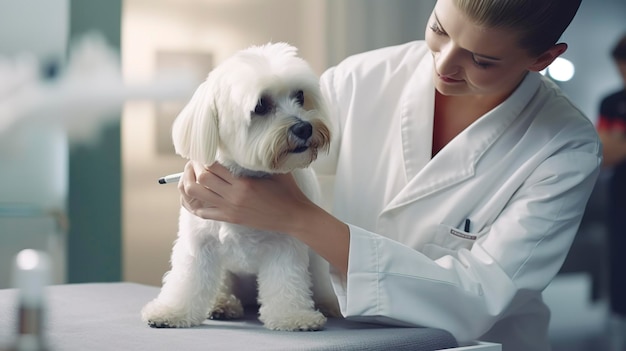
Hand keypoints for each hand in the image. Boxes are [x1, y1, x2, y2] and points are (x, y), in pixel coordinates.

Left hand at [178, 161, 311, 232]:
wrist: (294, 216)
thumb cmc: (288, 191)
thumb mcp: (274, 170)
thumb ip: (258, 159)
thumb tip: (245, 144)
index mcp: (243, 184)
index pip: (213, 167)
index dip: (203, 157)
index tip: (203, 151)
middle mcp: (233, 198)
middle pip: (201, 180)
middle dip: (193, 168)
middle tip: (195, 161)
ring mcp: (229, 210)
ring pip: (196, 197)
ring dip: (188, 184)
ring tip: (191, 175)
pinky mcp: (230, 219)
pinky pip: (202, 212)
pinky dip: (193, 203)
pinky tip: (193, 193)